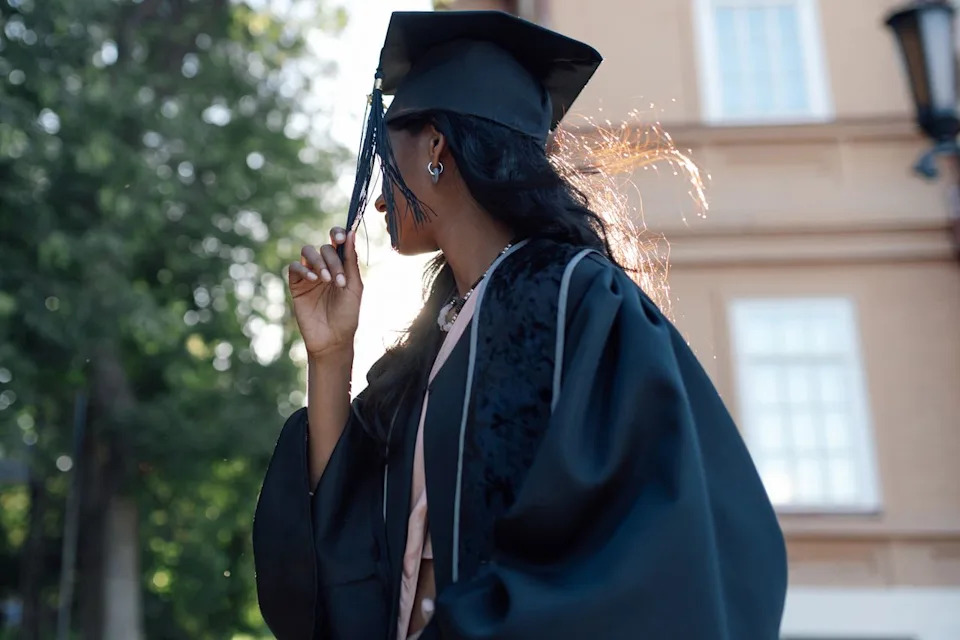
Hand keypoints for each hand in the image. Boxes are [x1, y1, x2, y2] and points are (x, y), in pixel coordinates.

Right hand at [287, 227, 361, 358]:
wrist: (333, 339)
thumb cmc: (347, 315)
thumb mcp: (353, 286)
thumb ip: (350, 261)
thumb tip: (351, 233)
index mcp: (341, 266)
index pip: (337, 242)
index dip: (338, 233)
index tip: (341, 236)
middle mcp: (325, 267)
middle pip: (324, 248)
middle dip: (332, 260)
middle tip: (338, 280)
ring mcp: (310, 275)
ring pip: (308, 252)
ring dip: (318, 262)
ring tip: (326, 280)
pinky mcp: (296, 285)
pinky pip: (294, 268)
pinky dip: (303, 269)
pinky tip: (313, 279)